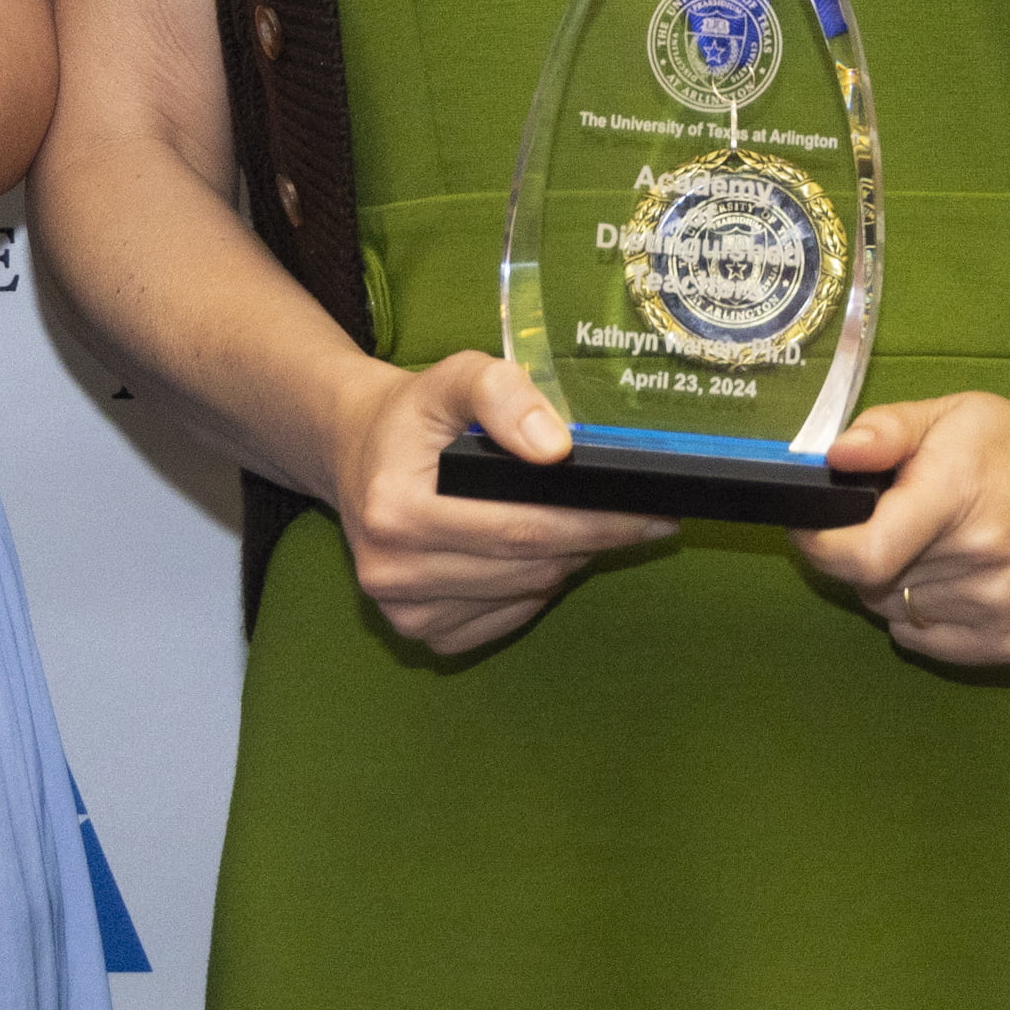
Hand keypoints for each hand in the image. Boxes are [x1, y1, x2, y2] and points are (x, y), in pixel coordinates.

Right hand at [323, 350, 672, 658]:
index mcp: (398, 508)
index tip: (653, 513)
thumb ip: (502, 394)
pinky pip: (500, 622)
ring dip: (565, 564)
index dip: (596, 522)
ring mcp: (402, 609)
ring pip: (522, 596)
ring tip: (585, 527)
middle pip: (527, 568)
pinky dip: (530, 591)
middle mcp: (391, 569)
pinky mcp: (415, 631)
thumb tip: (556, 449)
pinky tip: (537, 557)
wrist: (356, 452)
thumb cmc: (414, 417)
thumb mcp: (453, 378)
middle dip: (593, 543)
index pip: (520, 527)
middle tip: (639, 519)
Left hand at [791, 385, 1009, 670]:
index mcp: (960, 493)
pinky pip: (928, 641)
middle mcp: (984, 557)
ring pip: (896, 612)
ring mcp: (1003, 608)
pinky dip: (925, 614)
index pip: (863, 553)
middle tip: (896, 521)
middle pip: (874, 582)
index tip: (810, 526)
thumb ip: (887, 430)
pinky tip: (955, 578)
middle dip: (867, 552)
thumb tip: (834, 457)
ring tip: (935, 545)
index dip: (821, 545)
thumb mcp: (954, 414)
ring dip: (898, 584)